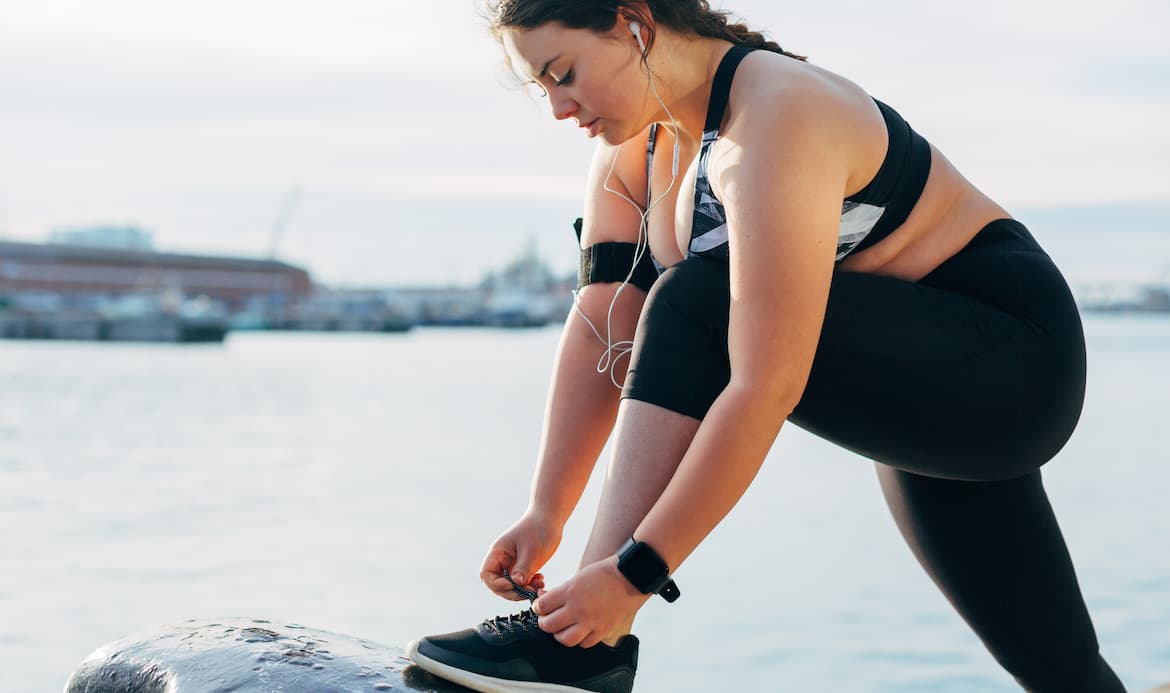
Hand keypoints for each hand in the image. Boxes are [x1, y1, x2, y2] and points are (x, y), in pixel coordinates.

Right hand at [479, 511, 562, 599]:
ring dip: (522, 590)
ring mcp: (512, 564)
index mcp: (498, 552)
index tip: (512, 585)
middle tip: (528, 591)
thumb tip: (516, 584)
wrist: (551, 518)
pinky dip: (529, 586)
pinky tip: (540, 581)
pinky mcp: (523, 567)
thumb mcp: (532, 550)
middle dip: (511, 591)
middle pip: (497, 584)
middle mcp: (502, 560)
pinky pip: (521, 583)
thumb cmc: (539, 529)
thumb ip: (523, 568)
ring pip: (510, 586)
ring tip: (538, 585)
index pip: (487, 574)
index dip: (496, 584)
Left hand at [533, 556, 650, 647]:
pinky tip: (580, 630)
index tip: (540, 606)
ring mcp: (591, 622)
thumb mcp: (577, 578)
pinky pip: (584, 643)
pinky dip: (579, 639)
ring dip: (559, 634)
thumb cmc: (603, 574)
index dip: (537, 607)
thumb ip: (560, 592)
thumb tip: (544, 600)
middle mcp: (578, 609)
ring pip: (565, 639)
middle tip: (547, 618)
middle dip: (544, 622)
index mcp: (570, 592)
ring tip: (562, 627)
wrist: (629, 577)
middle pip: (549, 625)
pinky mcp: (603, 630)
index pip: (542, 606)